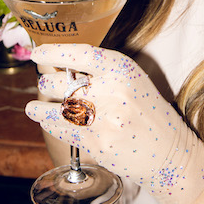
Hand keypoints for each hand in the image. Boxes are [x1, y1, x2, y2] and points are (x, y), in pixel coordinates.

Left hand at [25, 44, 203, 203]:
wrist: (168, 150)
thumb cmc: (146, 109)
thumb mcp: (130, 77)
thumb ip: (100, 69)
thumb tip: (60, 63)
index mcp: (121, 67)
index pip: (78, 53)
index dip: (52, 53)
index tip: (37, 53)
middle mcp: (112, 90)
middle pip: (61, 82)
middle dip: (48, 83)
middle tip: (46, 84)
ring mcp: (103, 119)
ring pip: (56, 107)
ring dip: (41, 106)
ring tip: (34, 105)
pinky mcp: (96, 143)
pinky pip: (60, 128)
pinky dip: (46, 122)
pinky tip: (40, 116)